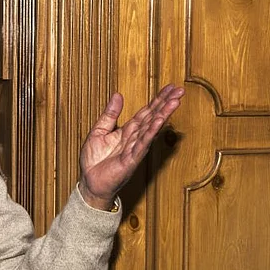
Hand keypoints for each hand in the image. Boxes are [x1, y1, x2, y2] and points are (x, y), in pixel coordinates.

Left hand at [78, 84, 184, 209]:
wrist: (89, 182)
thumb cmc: (93, 161)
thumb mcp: (98, 131)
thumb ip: (109, 114)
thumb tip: (117, 95)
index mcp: (127, 131)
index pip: (146, 112)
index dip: (157, 100)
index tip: (170, 88)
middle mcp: (134, 138)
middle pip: (152, 117)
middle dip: (166, 103)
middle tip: (180, 90)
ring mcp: (134, 149)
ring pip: (151, 129)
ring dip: (163, 115)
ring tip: (175, 102)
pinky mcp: (131, 159)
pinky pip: (142, 143)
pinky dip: (151, 132)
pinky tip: (160, 121)